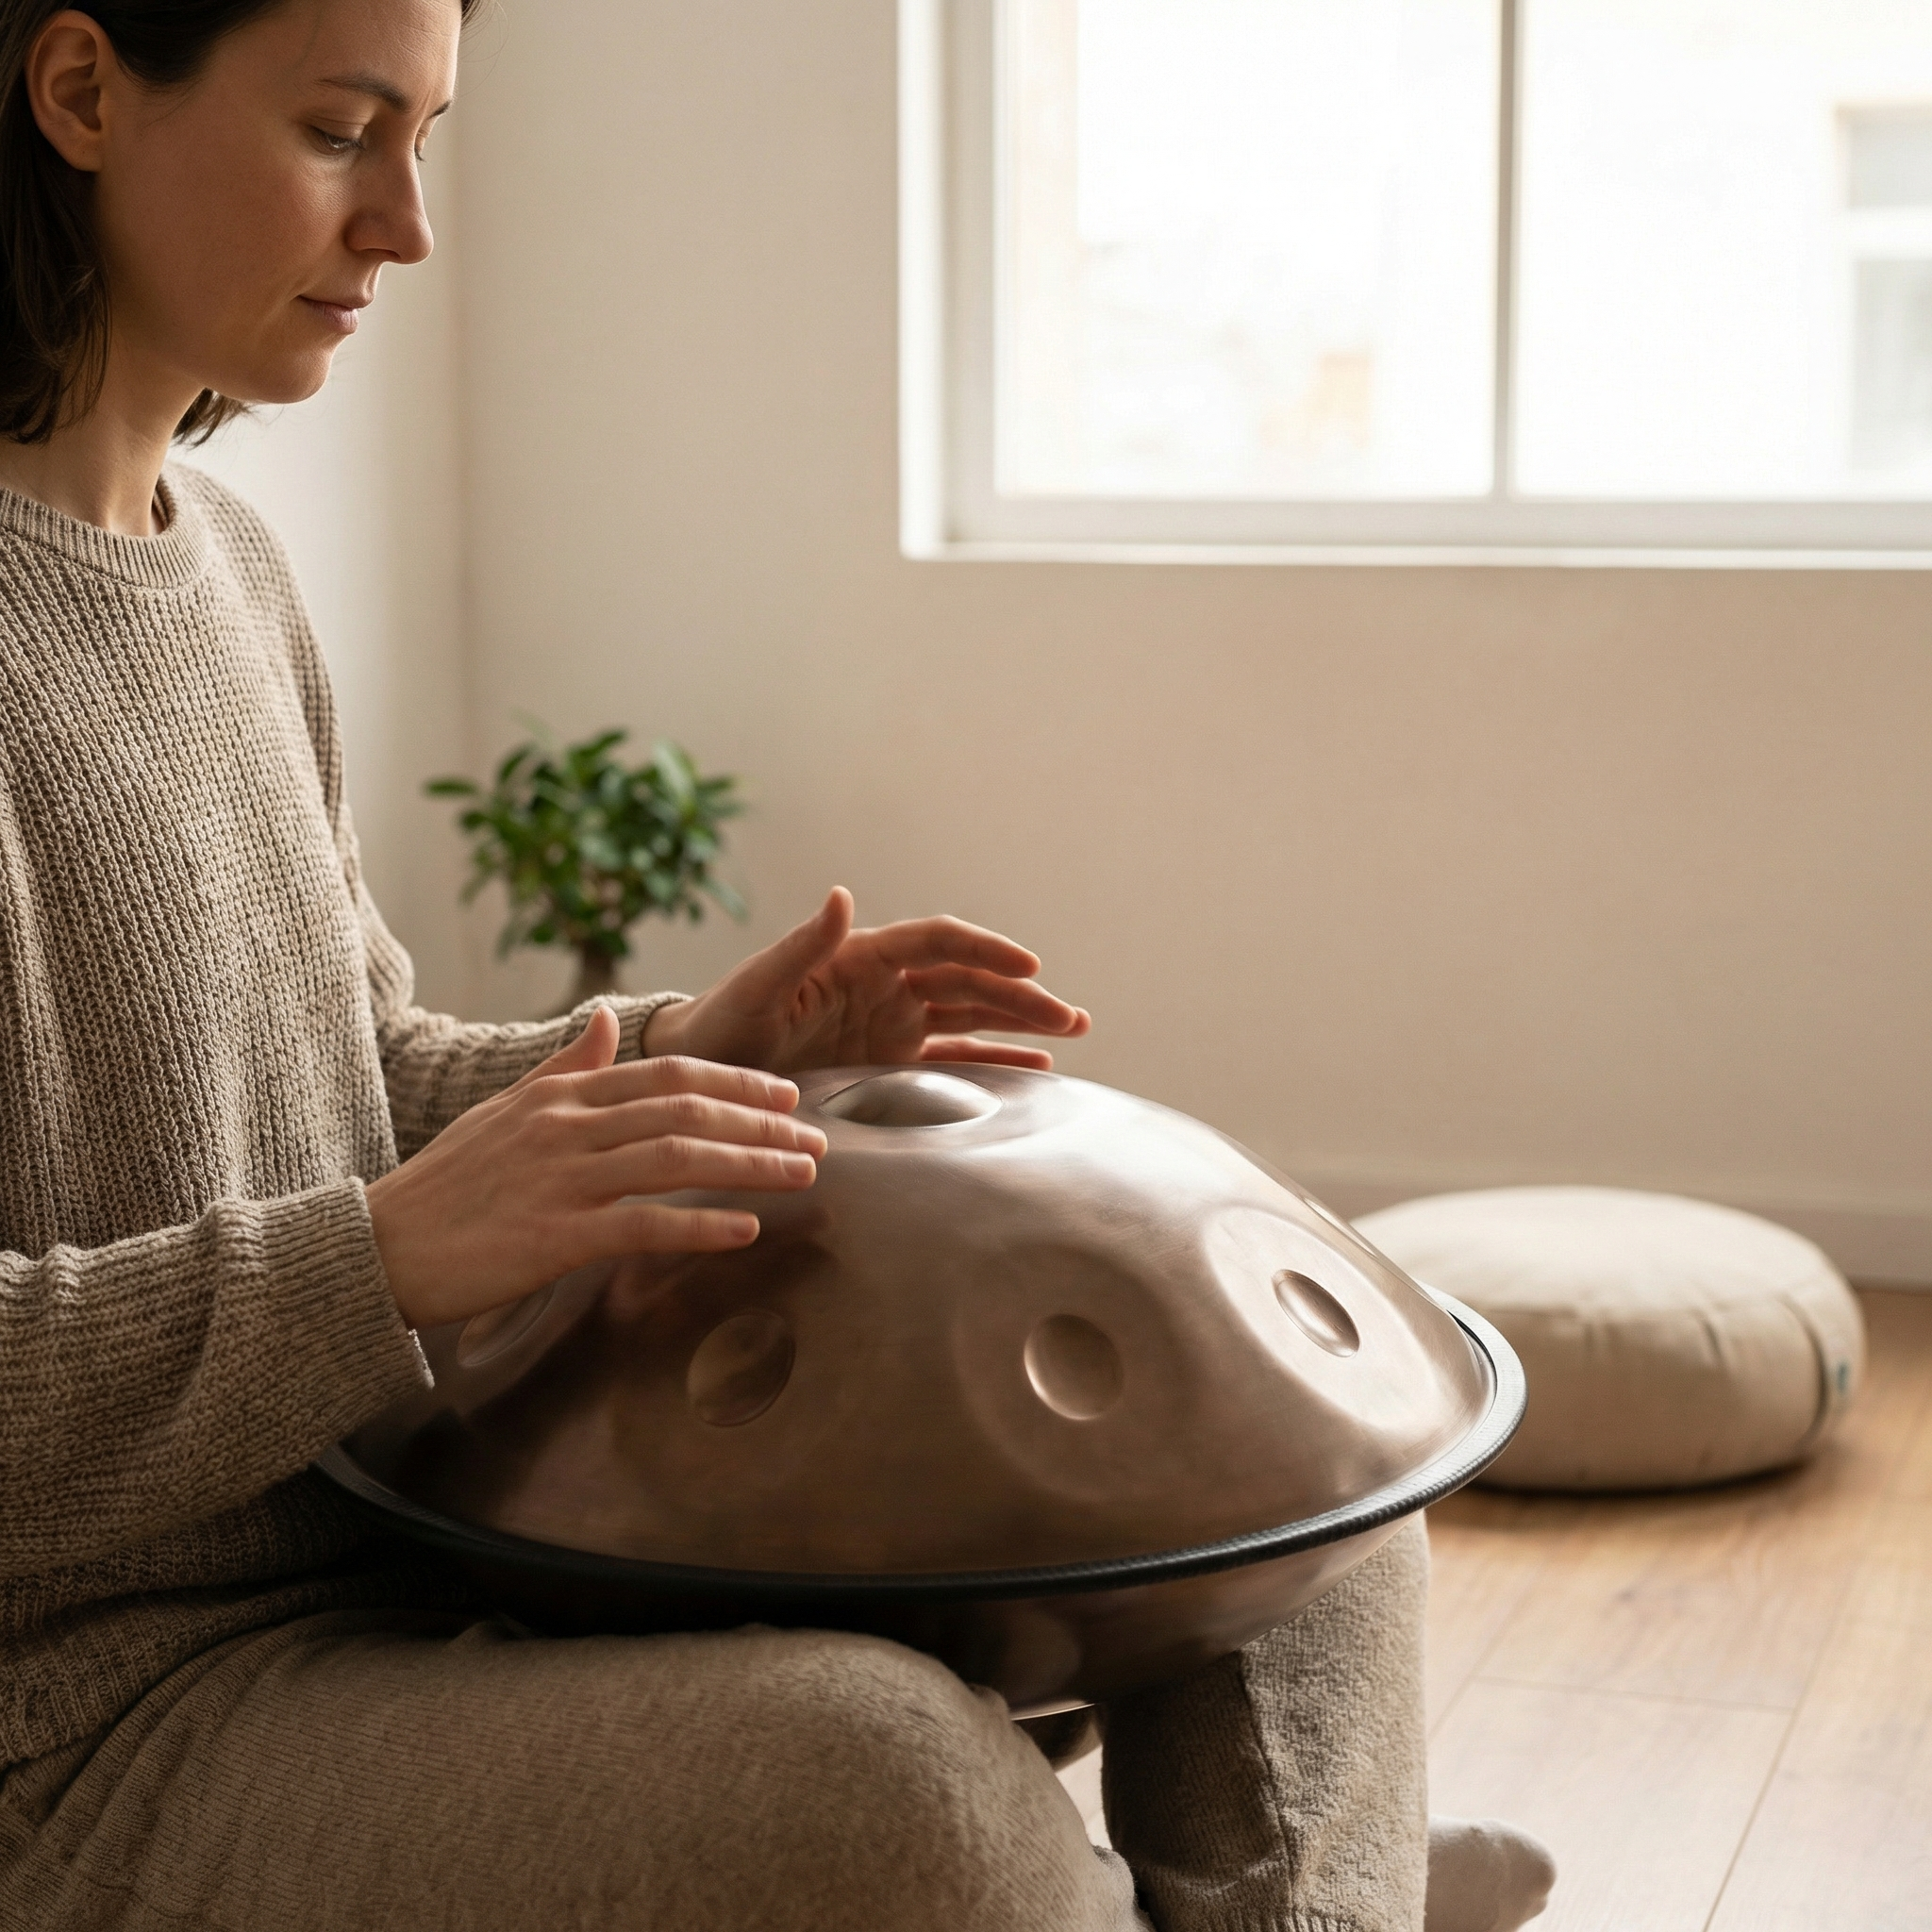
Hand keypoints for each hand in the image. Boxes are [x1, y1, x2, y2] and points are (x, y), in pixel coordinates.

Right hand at [365, 1005, 826, 1329]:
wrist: (375, 1250)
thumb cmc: (444, 1186)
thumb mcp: (501, 1111)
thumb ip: (563, 1067)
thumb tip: (606, 1020)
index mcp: (560, 1095)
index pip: (668, 1074)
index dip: (736, 1081)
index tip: (787, 1094)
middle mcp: (567, 1127)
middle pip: (686, 1110)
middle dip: (761, 1121)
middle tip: (816, 1138)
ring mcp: (561, 1179)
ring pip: (676, 1159)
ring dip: (750, 1165)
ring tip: (804, 1176)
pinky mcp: (554, 1236)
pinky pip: (642, 1225)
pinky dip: (699, 1225)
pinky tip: (743, 1228)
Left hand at [643, 887, 1090, 1073]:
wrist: (703, 1070)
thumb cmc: (722, 1026)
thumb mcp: (758, 988)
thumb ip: (800, 947)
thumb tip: (840, 895)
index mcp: (862, 957)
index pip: (939, 943)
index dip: (986, 951)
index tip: (1029, 968)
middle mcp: (886, 984)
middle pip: (969, 980)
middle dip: (1022, 996)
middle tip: (1071, 1019)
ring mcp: (892, 1021)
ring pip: (972, 1013)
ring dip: (1021, 1022)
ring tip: (1073, 1031)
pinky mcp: (891, 1060)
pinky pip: (953, 1053)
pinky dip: (994, 1059)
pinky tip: (1035, 1070)